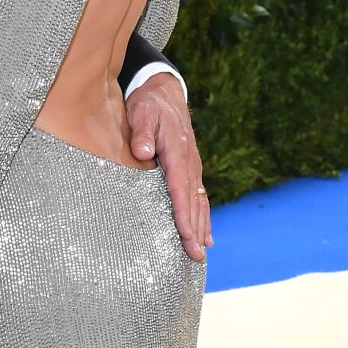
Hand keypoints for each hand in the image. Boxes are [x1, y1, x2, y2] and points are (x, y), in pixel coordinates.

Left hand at [127, 71, 210, 261]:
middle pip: (193, 202)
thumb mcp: (141, 113)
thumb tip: (144, 153)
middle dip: (194, 230)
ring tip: (200, 252)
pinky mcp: (190, 169)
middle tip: (195, 256)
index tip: (186, 236)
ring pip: (199, 202)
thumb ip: (142, 134)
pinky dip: (202, 217)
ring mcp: (193, 167)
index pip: (180, 189)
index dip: (183, 215)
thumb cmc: (148, 104)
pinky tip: (205, 235)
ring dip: (200, 228)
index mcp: (177, 152)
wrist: (163, 90)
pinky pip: (199, 197)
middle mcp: (189, 163)